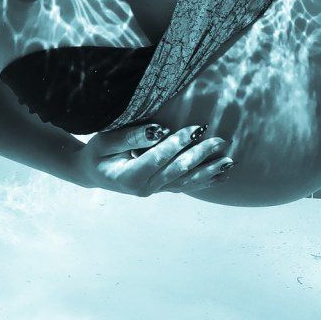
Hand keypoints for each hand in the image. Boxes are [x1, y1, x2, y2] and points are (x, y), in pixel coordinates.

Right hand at [77, 122, 233, 196]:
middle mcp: (145, 189)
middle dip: (201, 155)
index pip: (159, 158)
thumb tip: (158, 130)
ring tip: (229, 161)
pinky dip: (204, 180)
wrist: (91, 172)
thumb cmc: (97, 153)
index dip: (178, 143)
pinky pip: (185, 186)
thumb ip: (130, 137)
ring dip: (209, 171)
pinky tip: (221, 175)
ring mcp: (154, 191)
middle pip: (178, 171)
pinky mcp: (160, 189)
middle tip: (220, 139)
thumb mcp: (105, 142)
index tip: (196, 128)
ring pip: (186, 182)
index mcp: (130, 177)